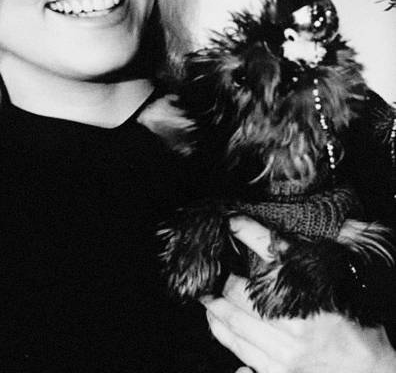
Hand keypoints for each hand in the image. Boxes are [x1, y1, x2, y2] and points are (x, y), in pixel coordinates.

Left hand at [202, 217, 395, 372]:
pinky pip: (241, 353)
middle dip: (221, 279)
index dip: (246, 232)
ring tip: (207, 295)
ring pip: (234, 325)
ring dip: (215, 307)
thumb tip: (269, 241)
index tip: (232, 221)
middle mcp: (294, 326)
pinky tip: (218, 323)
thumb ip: (299, 264)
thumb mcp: (331, 285)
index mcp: (309, 296)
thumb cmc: (354, 324)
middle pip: (240, 294)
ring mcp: (284, 355)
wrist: (371, 371)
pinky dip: (225, 335)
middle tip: (210, 269)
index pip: (269, 253)